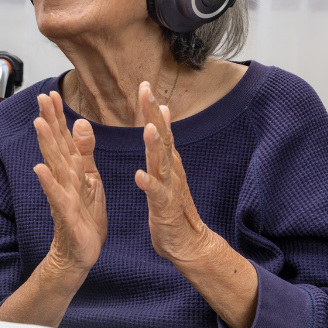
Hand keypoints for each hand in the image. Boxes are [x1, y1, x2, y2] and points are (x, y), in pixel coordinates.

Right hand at [32, 91, 105, 275]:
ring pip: (54, 166)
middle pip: (55, 146)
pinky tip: (39, 169)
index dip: (57, 116)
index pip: (63, 138)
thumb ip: (84, 151)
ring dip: (46, 145)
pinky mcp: (66, 215)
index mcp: (72, 170)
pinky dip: (48, 183)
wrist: (80, 253)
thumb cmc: (84, 217)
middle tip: (42, 98)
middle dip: (49, 121)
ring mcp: (62, 196)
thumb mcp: (90, 178)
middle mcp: (63, 179)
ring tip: (39, 123)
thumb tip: (81, 122)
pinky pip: (57, 196)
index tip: (51, 93)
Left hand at [134, 81, 212, 264]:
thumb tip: (163, 112)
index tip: (144, 85)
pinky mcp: (165, 208)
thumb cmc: (173, 205)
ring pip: (162, 163)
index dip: (152, 107)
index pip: (160, 128)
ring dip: (155, 146)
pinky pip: (157, 195)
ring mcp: (170, 188)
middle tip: (146, 91)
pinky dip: (149, 184)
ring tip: (148, 128)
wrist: (188, 242)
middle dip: (153, 114)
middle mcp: (171, 170)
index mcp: (168, 160)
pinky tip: (140, 175)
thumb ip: (164, 143)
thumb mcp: (168, 169)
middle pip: (163, 138)